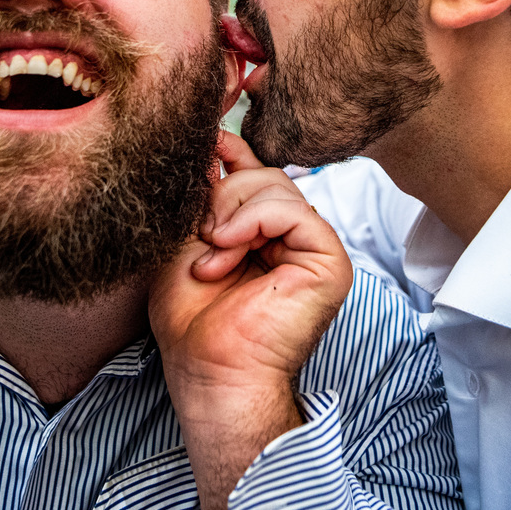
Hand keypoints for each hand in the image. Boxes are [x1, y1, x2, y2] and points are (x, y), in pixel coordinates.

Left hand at [149, 131, 351, 509]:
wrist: (209, 370)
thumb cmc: (191, 319)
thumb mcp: (182, 239)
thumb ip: (200, 194)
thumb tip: (209, 138)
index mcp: (262, 230)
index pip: (253, 169)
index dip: (227, 152)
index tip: (200, 144)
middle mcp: (292, 235)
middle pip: (262, 172)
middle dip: (220, 196)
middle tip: (199, 237)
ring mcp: (313, 246)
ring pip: (275, 185)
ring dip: (229, 216)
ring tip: (211, 257)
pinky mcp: (328, 260)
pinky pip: (291, 209)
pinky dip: (251, 222)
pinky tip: (227, 250)